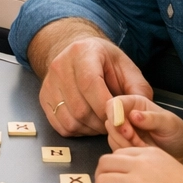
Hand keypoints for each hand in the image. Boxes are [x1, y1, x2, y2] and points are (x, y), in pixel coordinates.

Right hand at [38, 35, 152, 136]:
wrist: (79, 53)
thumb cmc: (105, 62)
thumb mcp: (127, 68)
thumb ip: (138, 90)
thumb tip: (137, 116)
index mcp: (82, 52)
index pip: (90, 84)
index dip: (106, 107)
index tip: (120, 118)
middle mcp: (61, 66)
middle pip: (80, 107)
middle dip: (101, 122)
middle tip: (114, 123)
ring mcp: (49, 82)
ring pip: (70, 119)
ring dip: (90, 129)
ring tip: (102, 122)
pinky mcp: (44, 97)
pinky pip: (61, 125)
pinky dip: (78, 130)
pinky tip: (88, 122)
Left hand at [95, 146, 182, 182]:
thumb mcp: (170, 166)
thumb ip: (150, 165)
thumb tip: (132, 173)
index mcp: (149, 153)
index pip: (119, 153)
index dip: (113, 167)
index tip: (115, 177)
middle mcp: (140, 164)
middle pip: (104, 163)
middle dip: (101, 176)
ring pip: (102, 181)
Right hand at [105, 95, 182, 166]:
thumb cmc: (178, 134)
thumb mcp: (168, 123)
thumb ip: (151, 119)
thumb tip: (134, 115)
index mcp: (135, 103)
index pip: (114, 104)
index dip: (115, 117)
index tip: (126, 131)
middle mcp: (126, 115)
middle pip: (110, 123)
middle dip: (122, 135)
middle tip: (138, 142)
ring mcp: (123, 131)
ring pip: (112, 138)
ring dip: (126, 146)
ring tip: (144, 148)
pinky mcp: (124, 145)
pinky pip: (116, 149)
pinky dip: (128, 154)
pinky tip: (142, 153)